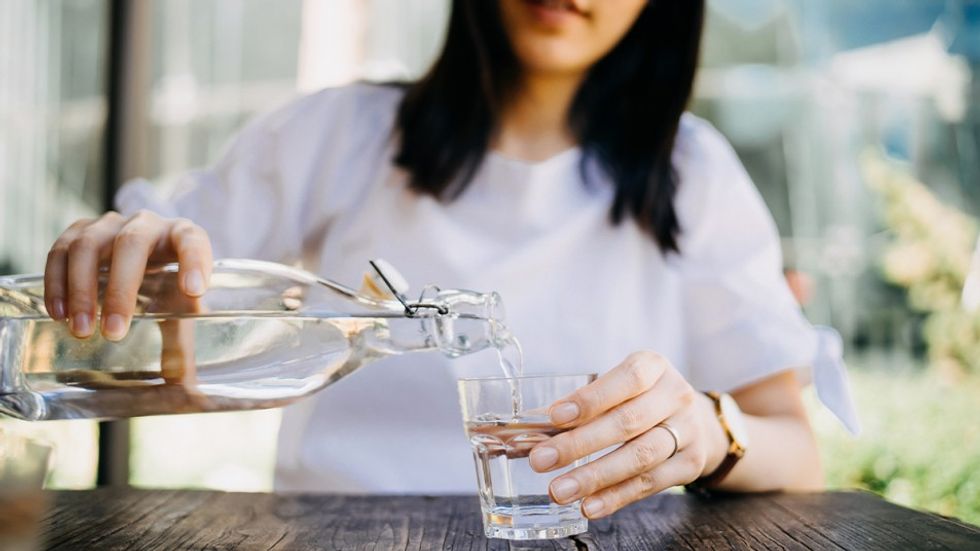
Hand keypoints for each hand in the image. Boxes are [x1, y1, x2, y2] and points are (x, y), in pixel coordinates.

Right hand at [44, 210, 212, 340]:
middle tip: (114, 332)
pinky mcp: (80, 230)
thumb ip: (182, 344)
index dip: (195, 262)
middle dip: (120, 289)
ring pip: (89, 245)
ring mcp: (110, 224)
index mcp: (182, 237)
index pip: (193, 240)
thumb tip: (185, 389)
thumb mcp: (179, 309)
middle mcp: (147, 224)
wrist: (142, 257)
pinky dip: (56, 282)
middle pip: (131, 244)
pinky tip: (57, 314)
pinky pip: (61, 250)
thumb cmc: (168, 285)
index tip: (193, 292)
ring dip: (82, 289)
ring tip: (82, 330)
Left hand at [529, 351, 728, 517]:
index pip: (626, 379)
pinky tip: (588, 505)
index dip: (591, 399)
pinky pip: (650, 484)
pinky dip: (616, 496)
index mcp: (654, 366)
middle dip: (579, 444)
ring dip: (595, 476)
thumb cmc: (642, 400)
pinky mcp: (691, 464)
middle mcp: (676, 395)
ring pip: (640, 457)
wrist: (698, 422)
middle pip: (627, 422)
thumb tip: (534, 429)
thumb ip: (584, 404)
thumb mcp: (621, 387)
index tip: (555, 417)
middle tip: (541, 460)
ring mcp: (688, 430)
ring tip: (559, 490)